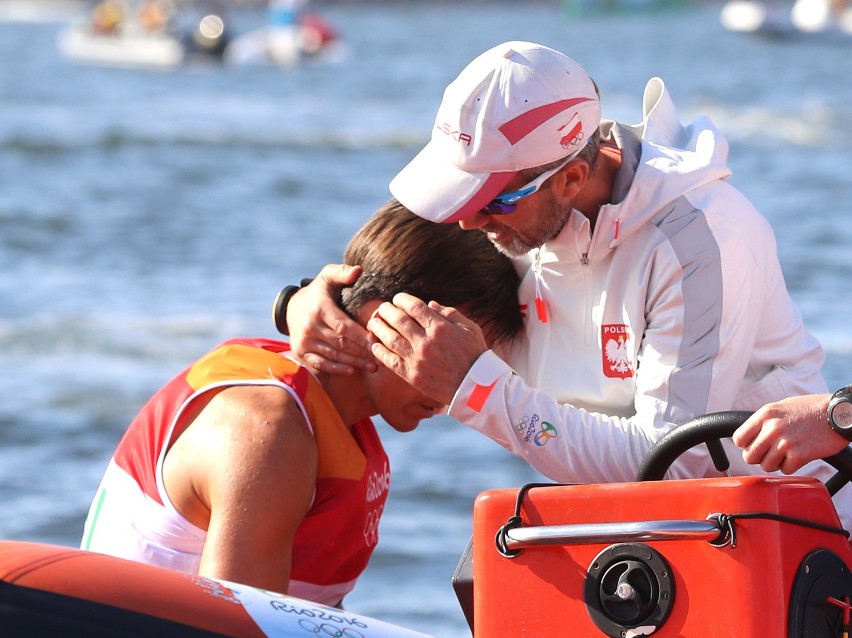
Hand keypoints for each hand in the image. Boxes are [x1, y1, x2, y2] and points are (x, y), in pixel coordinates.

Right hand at [286, 264, 374, 374]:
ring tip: (372, 366)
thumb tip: (358, 270)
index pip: (344, 326)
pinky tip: (352, 370)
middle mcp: (310, 327)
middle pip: (341, 344)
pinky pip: (321, 364)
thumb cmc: (318, 292)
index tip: (377, 343)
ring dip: (354, 362)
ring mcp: (304, 341)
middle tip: (381, 358)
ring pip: (334, 355)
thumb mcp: (328, 277)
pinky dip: (337, 369)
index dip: (362, 337)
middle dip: (362, 352)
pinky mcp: (300, 352)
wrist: (291, 307)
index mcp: (320, 309)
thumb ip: (342, 273)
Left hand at [368, 293, 487, 404]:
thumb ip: (449, 313)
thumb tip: (430, 304)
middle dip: (387, 311)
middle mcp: (426, 342)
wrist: (476, 387)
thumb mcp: (469, 328)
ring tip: (373, 322)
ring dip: (378, 328)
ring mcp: (418, 359)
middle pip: (398, 320)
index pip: (414, 307)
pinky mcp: (412, 376)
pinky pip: (390, 361)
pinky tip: (375, 345)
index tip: (397, 298)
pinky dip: (380, 351)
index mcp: (440, 328)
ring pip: (390, 339)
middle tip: (382, 308)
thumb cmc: (475, 355)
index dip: (402, 300)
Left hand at [732, 393, 845, 473]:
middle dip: (760, 458)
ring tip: (787, 453)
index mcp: (765, 414)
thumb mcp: (780, 407)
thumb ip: (763, 421)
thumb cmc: (810, 409)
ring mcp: (785, 442)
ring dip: (776, 463)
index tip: (755, 446)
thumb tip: (747, 437)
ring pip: (766, 466)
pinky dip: (791, 466)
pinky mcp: (799, 454)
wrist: (839, 413)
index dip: (746, 446)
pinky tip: (799, 456)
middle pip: (750, 456)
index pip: (739, 439)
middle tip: (772, 454)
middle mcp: (772, 428)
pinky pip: (785, 470)